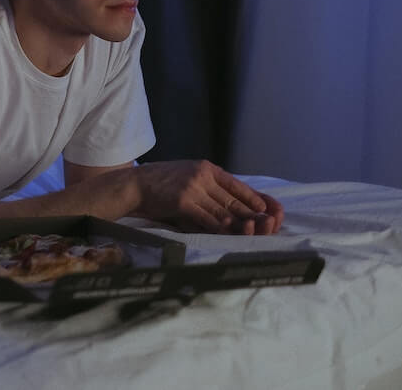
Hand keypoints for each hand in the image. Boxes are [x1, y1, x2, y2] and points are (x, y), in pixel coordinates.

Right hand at [135, 160, 284, 234]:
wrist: (135, 185)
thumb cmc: (161, 183)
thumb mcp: (187, 175)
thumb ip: (207, 184)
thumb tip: (229, 202)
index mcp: (205, 167)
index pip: (236, 184)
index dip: (252, 198)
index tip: (265, 209)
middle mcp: (202, 175)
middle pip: (232, 199)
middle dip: (250, 214)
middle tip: (266, 225)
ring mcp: (193, 188)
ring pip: (223, 210)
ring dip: (239, 224)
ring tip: (252, 233)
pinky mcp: (184, 202)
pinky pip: (207, 218)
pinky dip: (220, 228)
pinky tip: (229, 234)